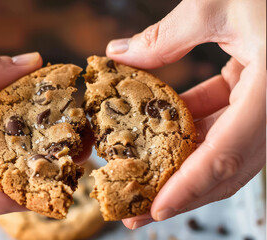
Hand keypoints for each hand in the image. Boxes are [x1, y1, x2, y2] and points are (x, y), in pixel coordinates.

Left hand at [106, 0, 265, 228]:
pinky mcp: (258, 95)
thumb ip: (166, 36)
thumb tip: (118, 54)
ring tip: (144, 176)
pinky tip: (162, 128)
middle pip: (225, 166)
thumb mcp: (218, 4)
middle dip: (180, 191)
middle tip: (138, 209)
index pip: (227, 154)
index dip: (189, 188)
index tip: (154, 210)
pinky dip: (192, 128)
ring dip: (182, 163)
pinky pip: (223, 121)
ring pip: (223, 148)